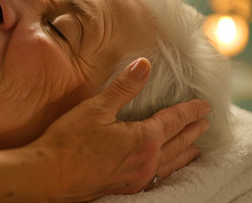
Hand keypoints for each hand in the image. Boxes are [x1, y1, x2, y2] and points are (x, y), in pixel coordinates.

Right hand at [31, 57, 210, 201]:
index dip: (190, 111)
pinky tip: (164, 168)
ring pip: (172, 164)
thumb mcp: (97, 108)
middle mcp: (146, 161)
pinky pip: (159, 177)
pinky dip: (170, 168)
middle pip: (179, 144)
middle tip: (205, 122)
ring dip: (186, 152)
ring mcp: (137, 178)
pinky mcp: (126, 188)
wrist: (49, 175)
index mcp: (143, 140)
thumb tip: (144, 65)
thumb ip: (124, 87)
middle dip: (193, 131)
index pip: (174, 121)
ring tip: (195, 147)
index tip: (204, 106)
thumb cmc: (70, 140)